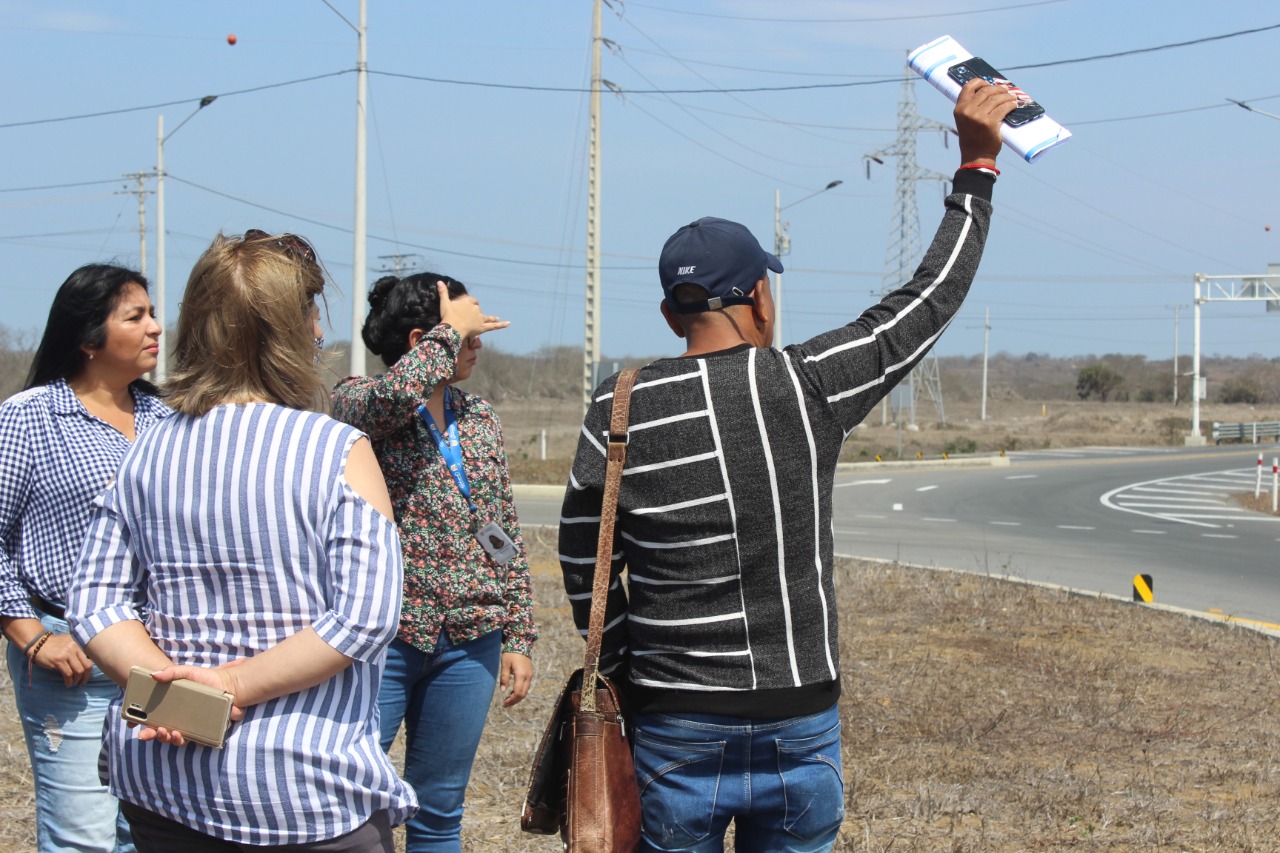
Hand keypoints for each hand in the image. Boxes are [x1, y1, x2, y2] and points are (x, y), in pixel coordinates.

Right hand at [32, 633, 94, 687]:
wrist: (37, 643)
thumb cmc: (54, 644)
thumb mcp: (69, 642)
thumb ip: (78, 649)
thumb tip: (87, 662)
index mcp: (79, 642)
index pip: (91, 657)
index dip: (90, 669)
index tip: (87, 675)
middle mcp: (75, 647)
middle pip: (87, 666)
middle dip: (86, 677)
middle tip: (82, 683)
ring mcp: (67, 654)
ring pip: (78, 671)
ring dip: (77, 680)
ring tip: (73, 683)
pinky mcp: (58, 661)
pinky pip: (68, 674)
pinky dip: (69, 681)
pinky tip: (67, 683)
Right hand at [131, 664, 246, 746]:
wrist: (230, 683)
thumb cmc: (206, 678)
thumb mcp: (187, 672)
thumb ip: (171, 672)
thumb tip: (154, 675)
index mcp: (173, 710)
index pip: (155, 723)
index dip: (146, 729)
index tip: (138, 730)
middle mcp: (182, 721)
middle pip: (164, 734)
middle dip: (157, 736)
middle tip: (158, 730)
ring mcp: (194, 727)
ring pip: (178, 740)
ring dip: (172, 739)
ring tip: (173, 733)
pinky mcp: (208, 731)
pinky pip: (198, 741)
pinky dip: (192, 741)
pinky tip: (187, 736)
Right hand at [437, 281, 509, 339]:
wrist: (452, 328)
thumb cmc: (448, 316)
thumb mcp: (444, 303)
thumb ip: (443, 292)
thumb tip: (439, 281)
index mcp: (468, 302)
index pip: (472, 301)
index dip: (471, 303)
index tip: (468, 306)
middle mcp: (475, 309)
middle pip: (478, 309)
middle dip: (476, 313)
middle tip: (471, 318)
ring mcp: (480, 318)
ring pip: (487, 317)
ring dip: (491, 317)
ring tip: (496, 317)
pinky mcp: (482, 328)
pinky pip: (494, 326)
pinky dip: (501, 325)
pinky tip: (509, 324)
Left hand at [498, 652, 532, 706]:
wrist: (521, 643)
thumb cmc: (511, 653)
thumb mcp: (505, 665)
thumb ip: (504, 678)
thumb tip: (503, 691)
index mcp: (521, 675)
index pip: (518, 692)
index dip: (511, 700)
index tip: (504, 703)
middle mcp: (528, 676)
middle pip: (523, 694)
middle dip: (514, 701)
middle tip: (505, 704)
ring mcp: (530, 675)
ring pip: (526, 691)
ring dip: (518, 697)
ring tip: (508, 699)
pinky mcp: (530, 673)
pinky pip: (527, 686)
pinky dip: (521, 691)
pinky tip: (513, 692)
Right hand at [953, 77, 1018, 167]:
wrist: (976, 156)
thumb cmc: (972, 137)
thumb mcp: (965, 120)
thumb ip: (971, 106)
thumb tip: (988, 91)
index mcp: (959, 109)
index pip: (968, 87)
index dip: (980, 82)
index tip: (988, 83)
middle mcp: (967, 111)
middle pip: (985, 91)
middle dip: (998, 89)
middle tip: (1005, 90)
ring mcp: (979, 117)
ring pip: (996, 99)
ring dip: (1007, 96)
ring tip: (1012, 98)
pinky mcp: (990, 123)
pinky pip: (1004, 108)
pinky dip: (1011, 105)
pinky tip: (1014, 105)